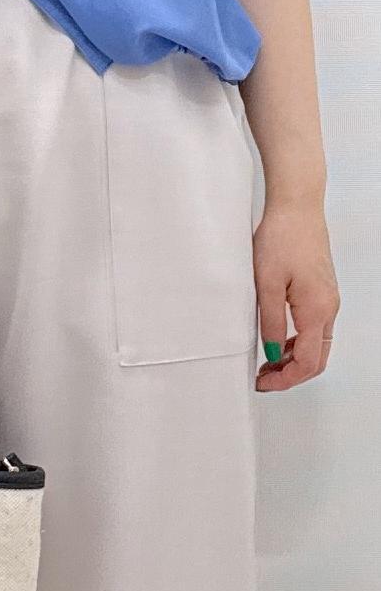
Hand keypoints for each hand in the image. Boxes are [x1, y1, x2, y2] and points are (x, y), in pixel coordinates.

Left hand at [254, 199, 339, 391]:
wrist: (296, 206)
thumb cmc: (281, 237)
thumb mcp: (266, 286)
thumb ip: (269, 324)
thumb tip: (270, 354)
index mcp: (317, 310)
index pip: (307, 362)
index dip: (285, 380)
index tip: (262, 383)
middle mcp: (328, 307)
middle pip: (316, 359)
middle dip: (290, 375)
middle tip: (262, 379)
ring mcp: (327, 300)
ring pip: (316, 346)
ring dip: (292, 360)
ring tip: (264, 364)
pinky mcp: (321, 292)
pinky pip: (313, 329)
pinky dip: (296, 344)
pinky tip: (275, 343)